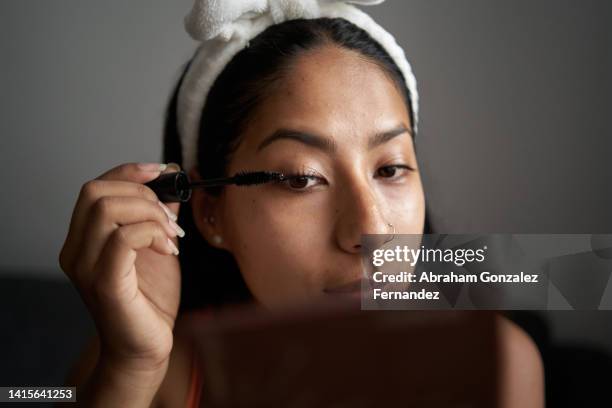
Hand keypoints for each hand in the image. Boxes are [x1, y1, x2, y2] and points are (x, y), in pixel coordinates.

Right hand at [59, 162, 183, 373]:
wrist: (145, 348)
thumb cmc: (149, 301)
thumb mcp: (157, 247)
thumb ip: (158, 215)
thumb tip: (170, 180)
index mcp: (84, 239)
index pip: (94, 187)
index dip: (130, 171)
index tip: (163, 171)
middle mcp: (76, 250)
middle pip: (95, 191)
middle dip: (142, 193)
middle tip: (169, 218)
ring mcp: (86, 267)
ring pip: (107, 209)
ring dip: (150, 213)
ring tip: (171, 236)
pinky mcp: (105, 284)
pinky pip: (123, 238)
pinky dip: (152, 233)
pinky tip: (169, 249)